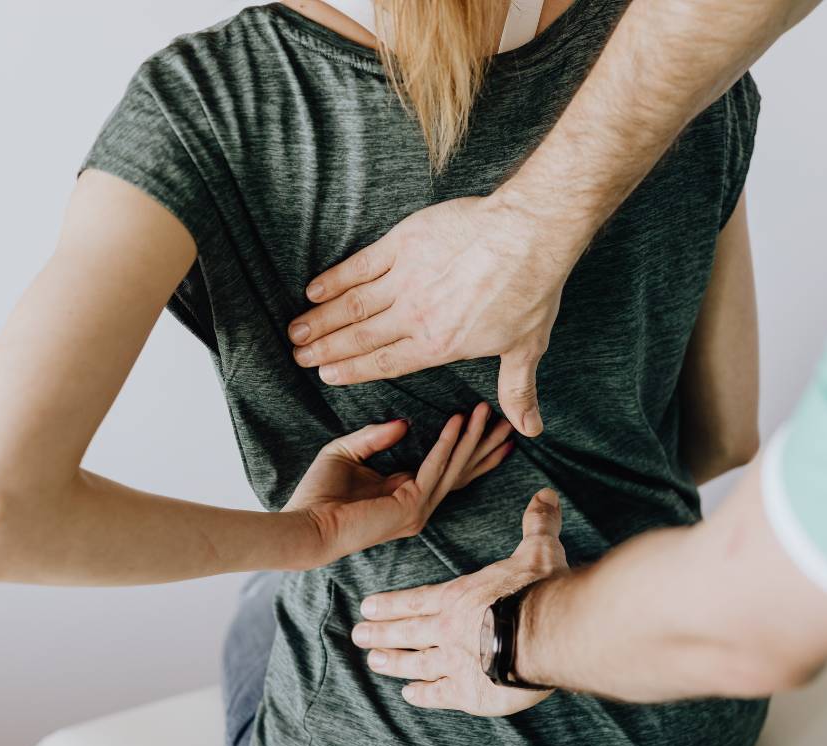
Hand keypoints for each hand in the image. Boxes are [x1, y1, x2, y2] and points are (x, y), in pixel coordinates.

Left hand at [283, 402, 511, 565]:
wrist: (305, 525)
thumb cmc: (318, 495)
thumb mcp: (347, 452)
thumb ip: (375, 437)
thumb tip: (405, 423)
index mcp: (405, 493)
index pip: (447, 469)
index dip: (469, 447)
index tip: (487, 423)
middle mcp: (418, 505)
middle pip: (462, 471)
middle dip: (485, 445)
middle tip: (509, 420)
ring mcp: (417, 509)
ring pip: (455, 468)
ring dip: (472, 438)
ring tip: (487, 411)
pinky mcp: (410, 507)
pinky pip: (434, 468)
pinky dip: (447, 443)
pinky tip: (457, 421)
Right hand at [288, 194, 577, 437]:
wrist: (528, 234)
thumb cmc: (530, 292)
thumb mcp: (526, 348)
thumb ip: (516, 391)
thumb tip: (530, 429)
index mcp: (438, 346)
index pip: (385, 363)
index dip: (352, 371)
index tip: (326, 375)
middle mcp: (414, 317)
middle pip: (359, 337)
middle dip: (325, 349)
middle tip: (299, 356)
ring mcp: (405, 279)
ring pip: (352, 305)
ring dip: (320, 320)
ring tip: (296, 331)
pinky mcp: (403, 244)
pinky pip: (360, 266)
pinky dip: (334, 279)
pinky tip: (314, 290)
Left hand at [351, 488, 567, 715]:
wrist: (546, 633)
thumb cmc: (539, 590)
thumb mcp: (538, 550)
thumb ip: (537, 524)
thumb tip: (545, 494)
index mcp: (459, 597)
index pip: (416, 600)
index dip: (391, 604)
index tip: (366, 607)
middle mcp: (448, 629)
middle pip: (407, 631)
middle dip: (380, 633)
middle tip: (357, 636)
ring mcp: (454, 663)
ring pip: (415, 663)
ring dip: (393, 663)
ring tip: (374, 663)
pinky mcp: (468, 693)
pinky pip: (438, 694)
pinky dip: (422, 694)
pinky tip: (410, 695)